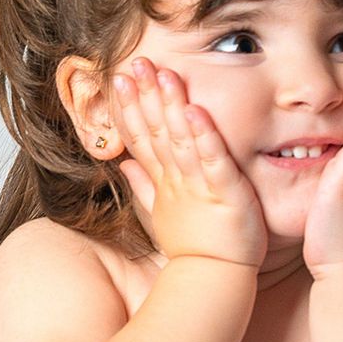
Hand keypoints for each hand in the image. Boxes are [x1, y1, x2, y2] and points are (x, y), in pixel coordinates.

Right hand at [109, 57, 268, 268]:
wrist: (215, 277)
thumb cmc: (195, 246)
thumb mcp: (163, 212)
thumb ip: (143, 185)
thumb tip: (123, 163)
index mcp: (164, 181)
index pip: (142, 138)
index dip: (129, 108)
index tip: (117, 80)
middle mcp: (176, 179)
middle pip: (157, 132)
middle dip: (144, 97)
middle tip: (134, 64)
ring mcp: (199, 185)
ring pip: (181, 140)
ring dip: (171, 107)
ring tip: (163, 76)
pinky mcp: (225, 191)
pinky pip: (213, 160)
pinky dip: (204, 136)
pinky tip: (196, 110)